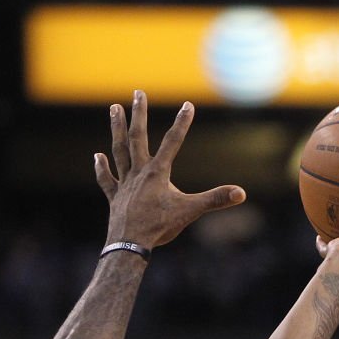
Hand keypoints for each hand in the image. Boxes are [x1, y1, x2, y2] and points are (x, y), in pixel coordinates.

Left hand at [95, 90, 245, 247]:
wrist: (130, 245)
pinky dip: (101, 168)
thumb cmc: (160, 227)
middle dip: (139, 114)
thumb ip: (215, 199)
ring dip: (117, 129)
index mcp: (157, 173)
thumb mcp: (190, 211)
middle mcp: (138, 172)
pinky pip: (107, 180)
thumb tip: (241, 193)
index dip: (182, 123)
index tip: (188, 105)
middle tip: (138, 93)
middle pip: (137, 137)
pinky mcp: (114, 198)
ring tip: (113, 108)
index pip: (172, 142)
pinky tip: (97, 156)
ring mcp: (124, 184)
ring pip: (119, 151)